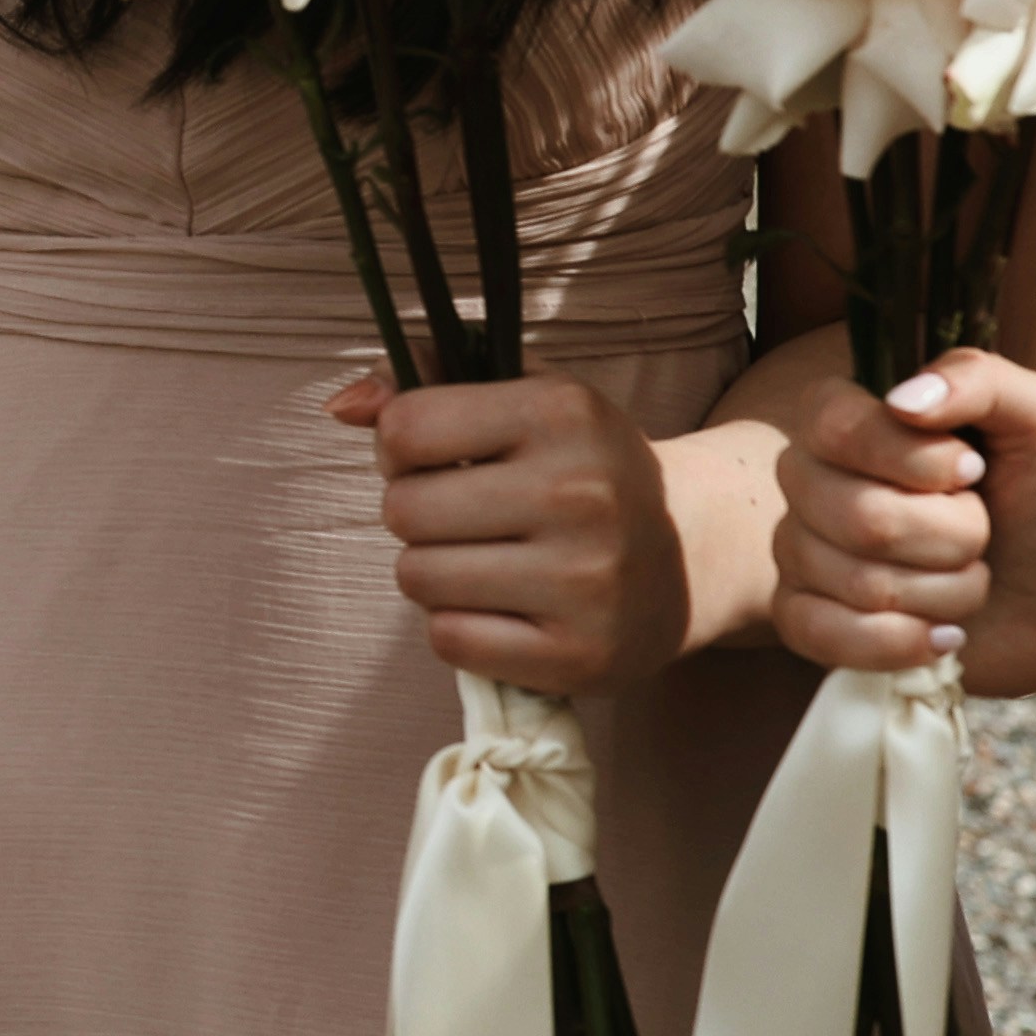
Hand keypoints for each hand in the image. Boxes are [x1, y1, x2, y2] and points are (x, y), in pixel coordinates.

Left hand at [337, 368, 691, 693]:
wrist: (695, 548)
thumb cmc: (581, 463)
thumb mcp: (524, 395)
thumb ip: (424, 379)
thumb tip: (341, 405)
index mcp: (563, 413)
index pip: (405, 429)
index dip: (400, 447)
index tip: (436, 458)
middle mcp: (580, 494)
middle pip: (402, 510)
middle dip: (416, 514)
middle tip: (467, 517)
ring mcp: (587, 582)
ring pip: (417, 578)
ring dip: (433, 572)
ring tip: (487, 560)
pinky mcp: (582, 656)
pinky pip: (450, 642)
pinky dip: (459, 628)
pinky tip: (504, 608)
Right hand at [775, 350, 1035, 693]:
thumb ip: (980, 381)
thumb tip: (905, 402)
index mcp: (845, 418)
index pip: (835, 428)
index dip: (915, 462)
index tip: (974, 470)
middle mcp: (809, 479)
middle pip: (860, 519)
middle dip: (954, 538)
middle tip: (981, 531)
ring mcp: (801, 550)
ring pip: (858, 584)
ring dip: (946, 593)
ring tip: (971, 578)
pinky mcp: (807, 618)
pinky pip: (815, 633)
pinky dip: (897, 643)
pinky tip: (943, 634)